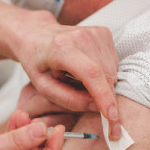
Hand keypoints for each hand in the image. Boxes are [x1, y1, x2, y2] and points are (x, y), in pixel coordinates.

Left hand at [14, 11, 121, 139]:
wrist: (36, 34)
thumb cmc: (36, 62)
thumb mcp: (43, 86)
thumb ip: (68, 99)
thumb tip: (97, 107)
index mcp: (61, 48)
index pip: (91, 73)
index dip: (104, 96)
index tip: (112, 116)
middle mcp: (82, 37)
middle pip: (105, 75)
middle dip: (103, 95)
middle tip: (83, 97)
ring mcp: (95, 33)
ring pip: (112, 71)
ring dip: (101, 83)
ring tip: (78, 77)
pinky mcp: (103, 32)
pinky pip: (113, 62)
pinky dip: (103, 72)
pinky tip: (86, 67)